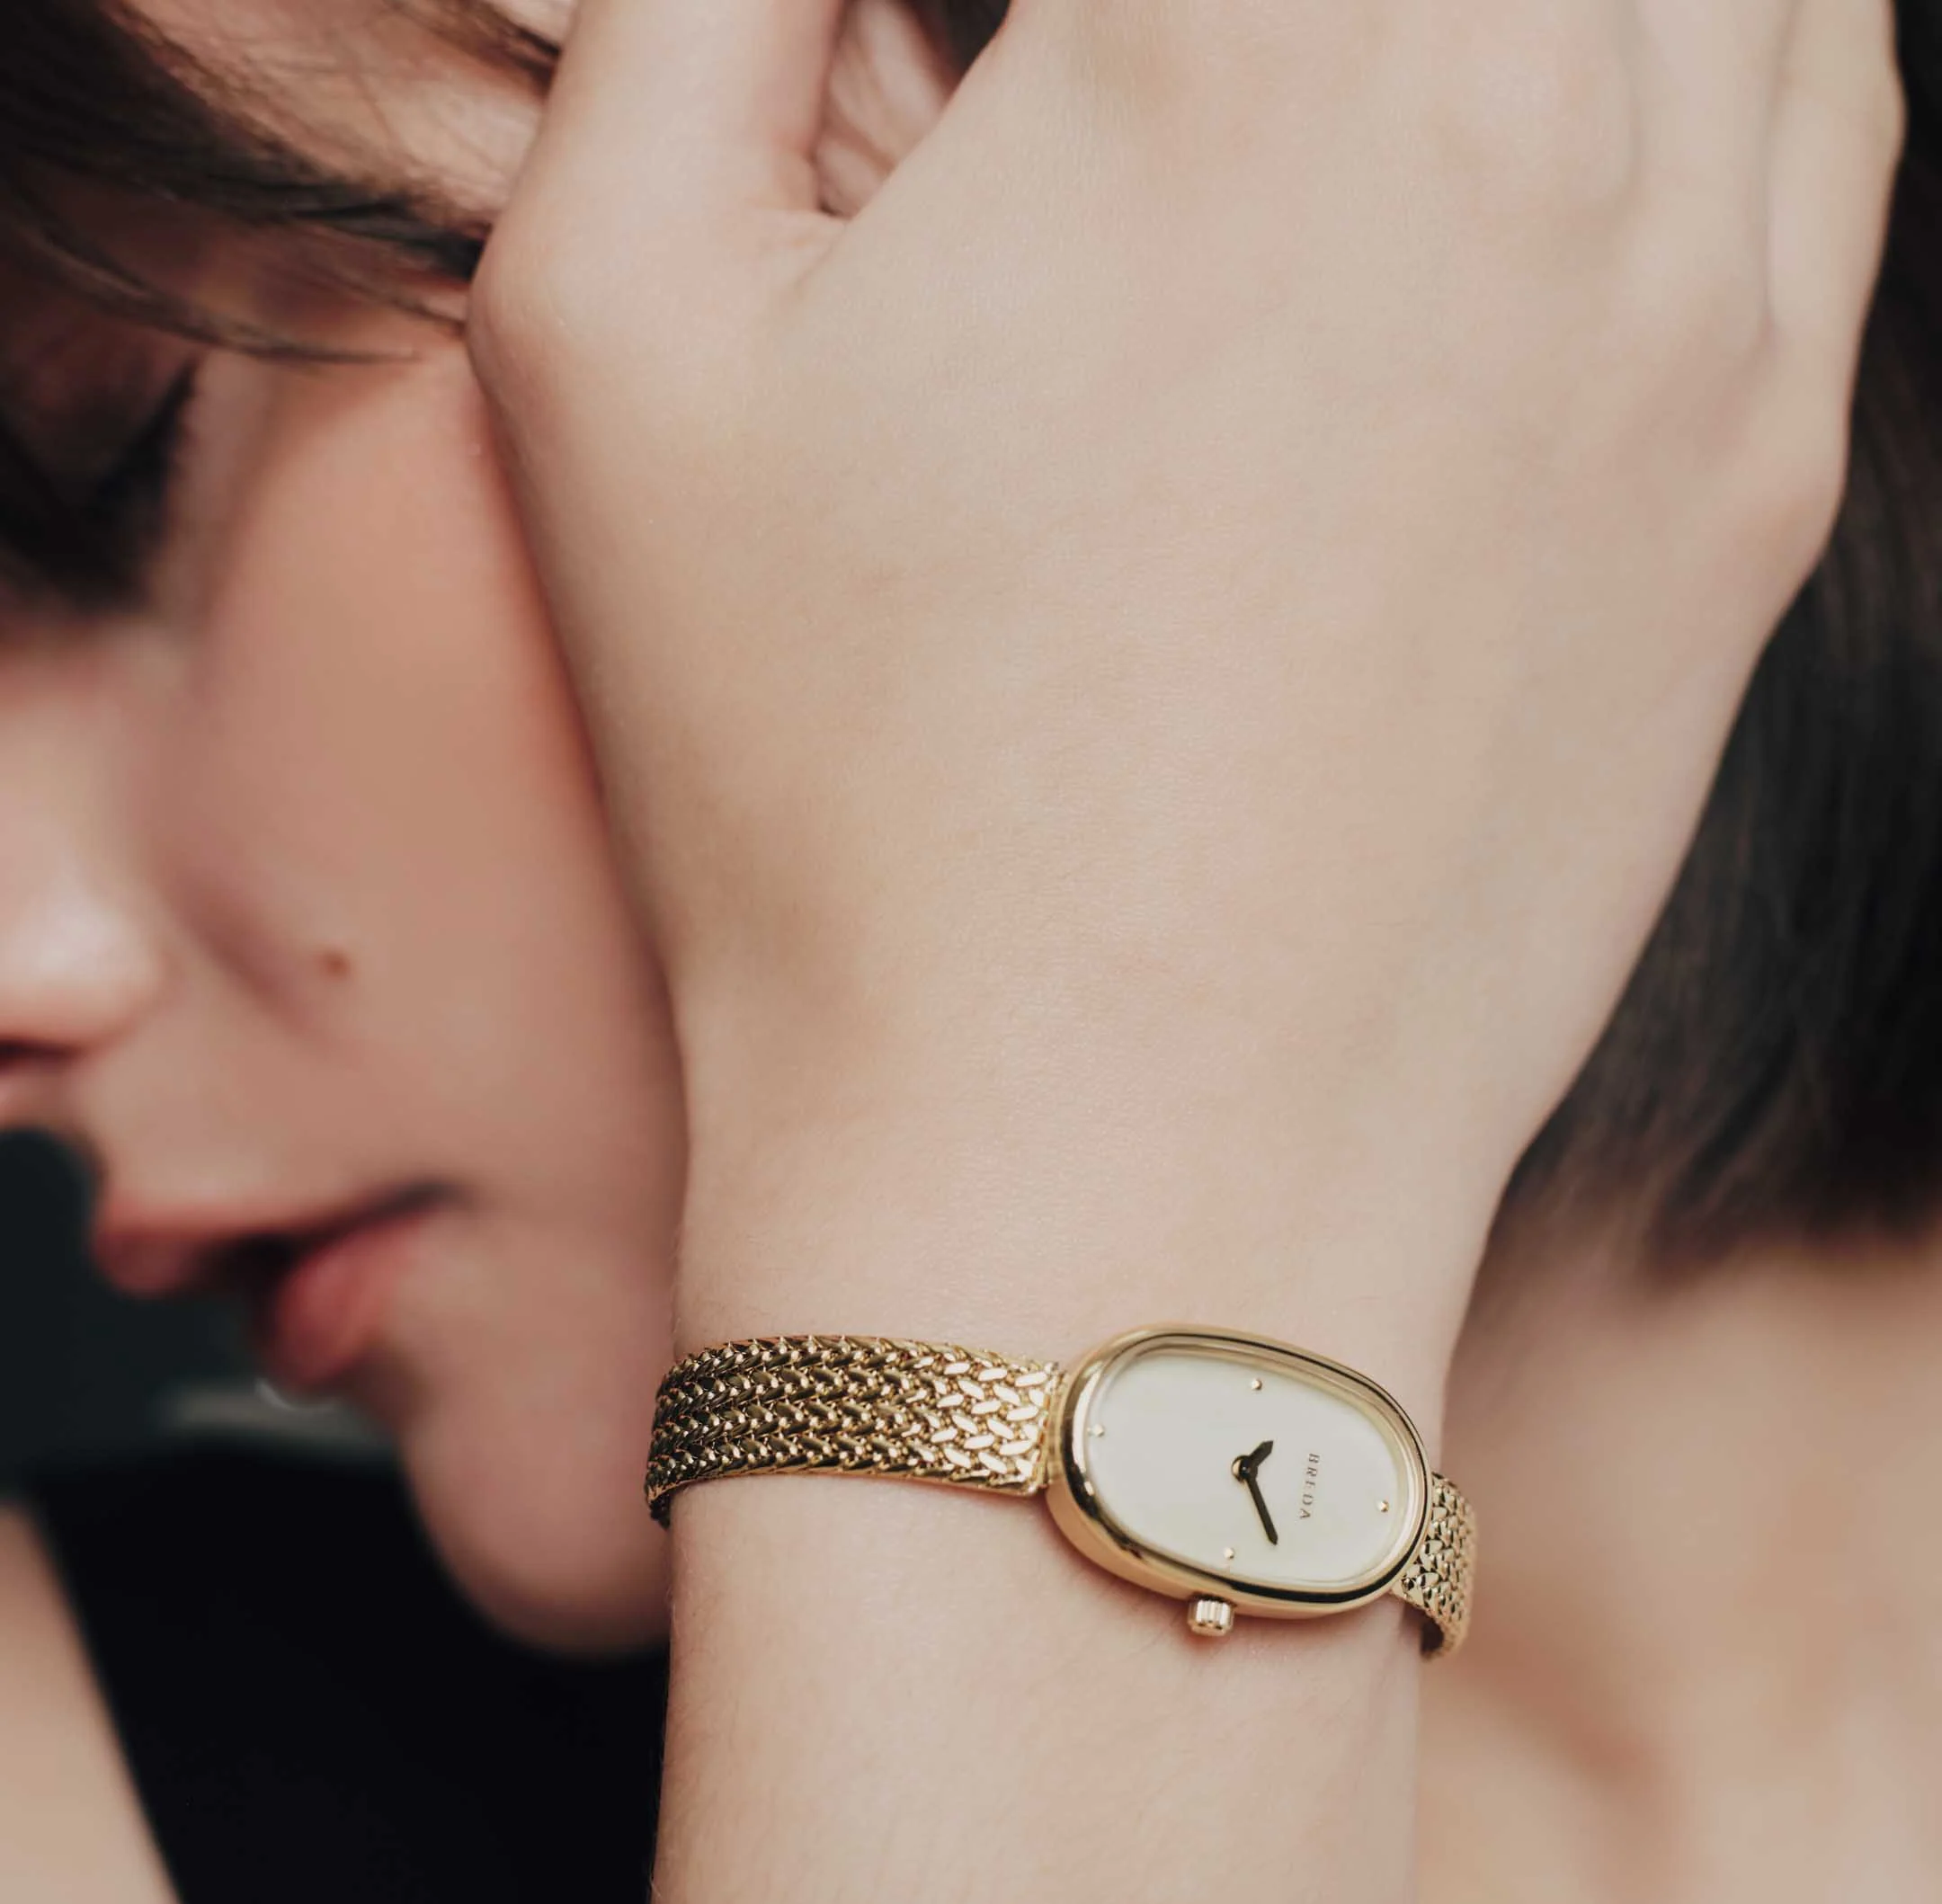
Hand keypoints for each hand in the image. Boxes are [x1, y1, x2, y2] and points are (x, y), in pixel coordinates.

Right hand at [472, 0, 1900, 1391]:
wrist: (1096, 1173)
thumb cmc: (825, 804)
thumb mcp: (608, 333)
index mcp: (1229, 44)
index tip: (1018, 69)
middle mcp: (1527, 117)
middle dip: (1263, 2)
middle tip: (1169, 94)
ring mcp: (1695, 309)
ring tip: (1352, 88)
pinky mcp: (1760, 483)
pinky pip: (1833, 104)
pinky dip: (1721, 27)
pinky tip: (1578, 84)